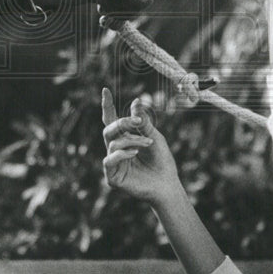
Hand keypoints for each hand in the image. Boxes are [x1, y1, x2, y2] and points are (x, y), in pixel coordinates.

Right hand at [101, 88, 180, 206]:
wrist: (168, 183)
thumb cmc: (161, 160)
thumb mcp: (154, 137)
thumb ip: (143, 122)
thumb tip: (135, 101)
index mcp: (124, 138)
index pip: (111, 120)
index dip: (107, 106)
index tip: (105, 90)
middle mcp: (116, 149)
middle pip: (109, 130)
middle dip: (123, 123)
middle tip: (138, 122)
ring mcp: (113, 164)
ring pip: (113, 144)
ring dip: (132, 140)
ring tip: (148, 144)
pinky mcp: (113, 177)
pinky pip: (109, 160)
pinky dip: (122, 154)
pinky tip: (134, 153)